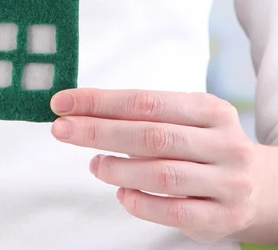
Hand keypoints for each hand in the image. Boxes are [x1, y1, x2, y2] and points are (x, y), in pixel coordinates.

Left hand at [50, 89, 258, 241]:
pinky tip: (122, 194)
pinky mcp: (222, 216)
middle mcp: (222, 144)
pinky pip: (173, 212)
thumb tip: (79, 114)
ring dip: (117, 169)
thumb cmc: (203, 146)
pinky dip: (140, 203)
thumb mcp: (183, 120)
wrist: (259, 186)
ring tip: (95, 165)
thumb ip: (140, 117)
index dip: (99, 102)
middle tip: (61, 129)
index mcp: (209, 110)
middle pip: (150, 135)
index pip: (145, 101)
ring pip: (161, 175)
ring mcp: (226, 182)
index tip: (63, 102)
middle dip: (98, 131)